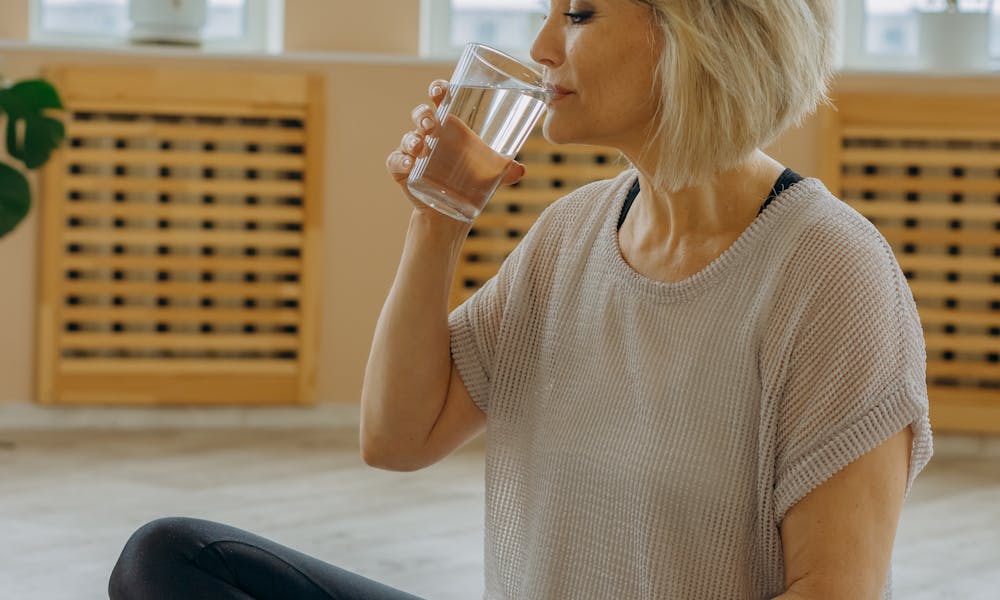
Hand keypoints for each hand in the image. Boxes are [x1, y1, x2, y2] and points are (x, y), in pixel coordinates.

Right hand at [386, 79, 526, 216]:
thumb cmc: (470, 180)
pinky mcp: (403, 170)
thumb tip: (520, 170)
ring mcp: (414, 151)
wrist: (451, 211)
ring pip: (408, 137)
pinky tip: (408, 164)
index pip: (441, 99)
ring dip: (412, 139)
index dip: (438, 89)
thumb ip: (505, 170)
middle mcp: (430, 134)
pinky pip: (396, 161)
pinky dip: (400, 161)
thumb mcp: (490, 174)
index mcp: (450, 125)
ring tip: (420, 147)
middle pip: (421, 114)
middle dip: (423, 115)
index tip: (440, 90)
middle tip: (431, 124)